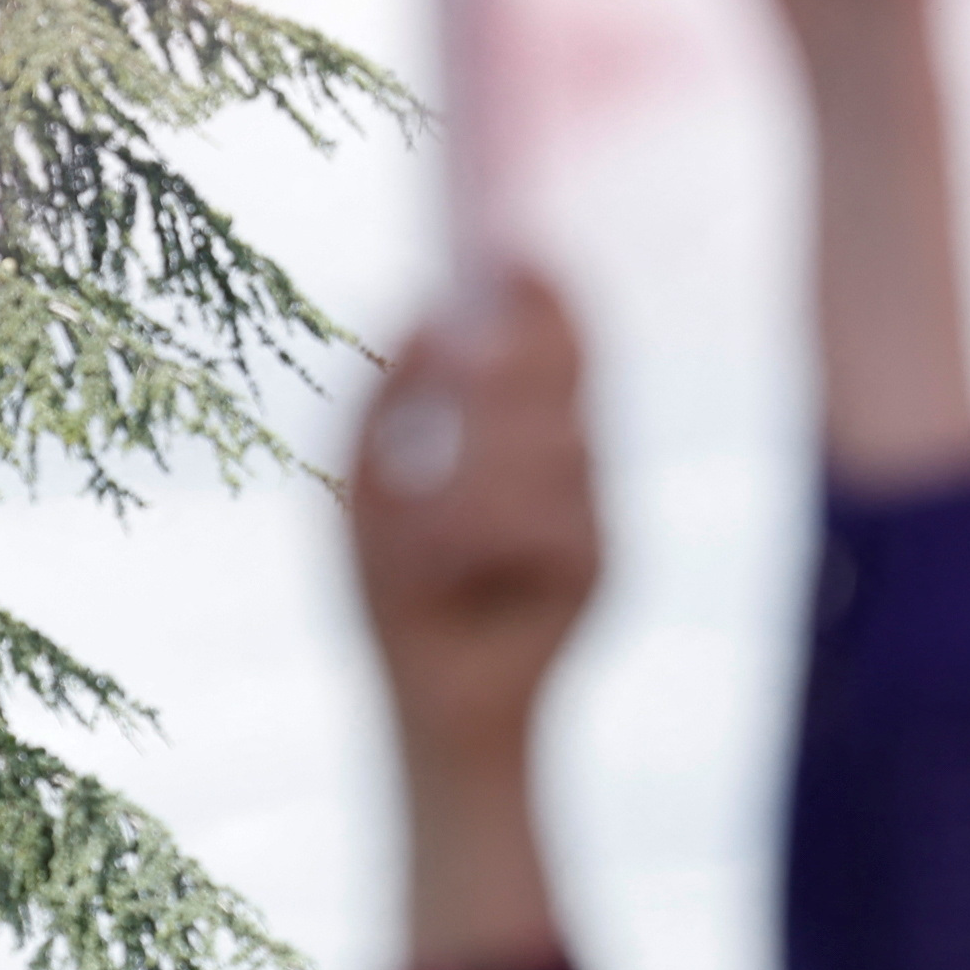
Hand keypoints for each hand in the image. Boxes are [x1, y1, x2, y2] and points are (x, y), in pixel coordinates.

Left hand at [351, 271, 602, 779]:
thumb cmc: (396, 599)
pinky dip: (485, 534)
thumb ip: (391, 395)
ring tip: (428, 533)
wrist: (435, 705)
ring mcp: (592, 513)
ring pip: (550, 443)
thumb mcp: (369, 481)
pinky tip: (457, 570)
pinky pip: (544, 513)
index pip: (557, 350)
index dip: (545, 304)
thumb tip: (419, 305)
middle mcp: (569, 469)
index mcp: (523, 440)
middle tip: (468, 376)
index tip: (516, 263)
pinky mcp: (600, 565)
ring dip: (478, 471)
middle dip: (513, 366)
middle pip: (563, 377)